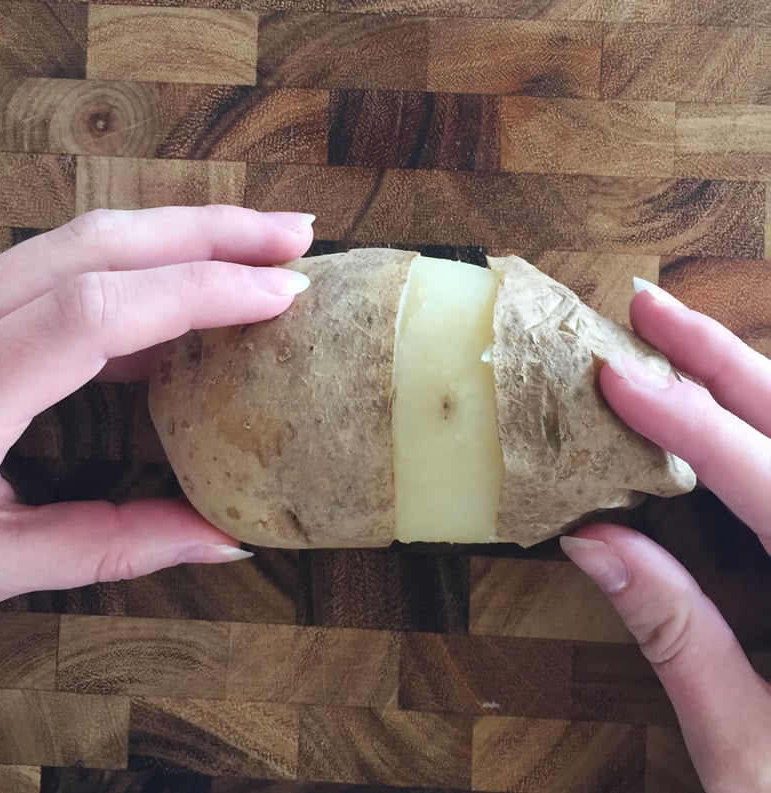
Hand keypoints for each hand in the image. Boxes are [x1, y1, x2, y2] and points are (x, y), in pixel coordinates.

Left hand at [0, 205, 313, 606]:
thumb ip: (111, 546)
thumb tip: (228, 539)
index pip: (98, 311)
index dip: (202, 291)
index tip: (284, 294)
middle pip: (98, 241)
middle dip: (210, 229)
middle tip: (299, 235)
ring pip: (84, 239)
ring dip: (182, 234)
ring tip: (261, 248)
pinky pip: (69, 270)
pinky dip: (145, 272)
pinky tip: (192, 299)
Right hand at [561, 281, 770, 792]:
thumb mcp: (748, 751)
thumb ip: (677, 636)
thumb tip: (595, 541)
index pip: (768, 479)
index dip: (685, 421)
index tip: (617, 375)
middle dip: (724, 360)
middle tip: (652, 308)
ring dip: (750, 379)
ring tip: (682, 341)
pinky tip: (740, 405)